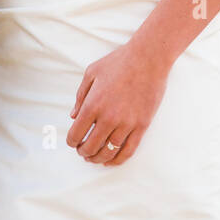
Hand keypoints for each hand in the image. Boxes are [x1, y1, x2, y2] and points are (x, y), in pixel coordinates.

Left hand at [66, 41, 169, 166]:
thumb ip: (80, 96)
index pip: (76, 134)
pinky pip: (128, 150)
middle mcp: (108, 117)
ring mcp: (126, 123)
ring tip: (94, 158)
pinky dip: (117, 160)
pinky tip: (110, 160)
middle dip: (83, 152)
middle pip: (91, 147)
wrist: (148, 58)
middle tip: (82, 151)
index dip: (72, 142)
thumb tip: (73, 116)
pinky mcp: (142, 126)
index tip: (73, 142)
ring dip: (98, 158)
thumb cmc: (119, 62)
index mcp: (93, 104)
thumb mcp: (92, 72)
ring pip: (108, 152)